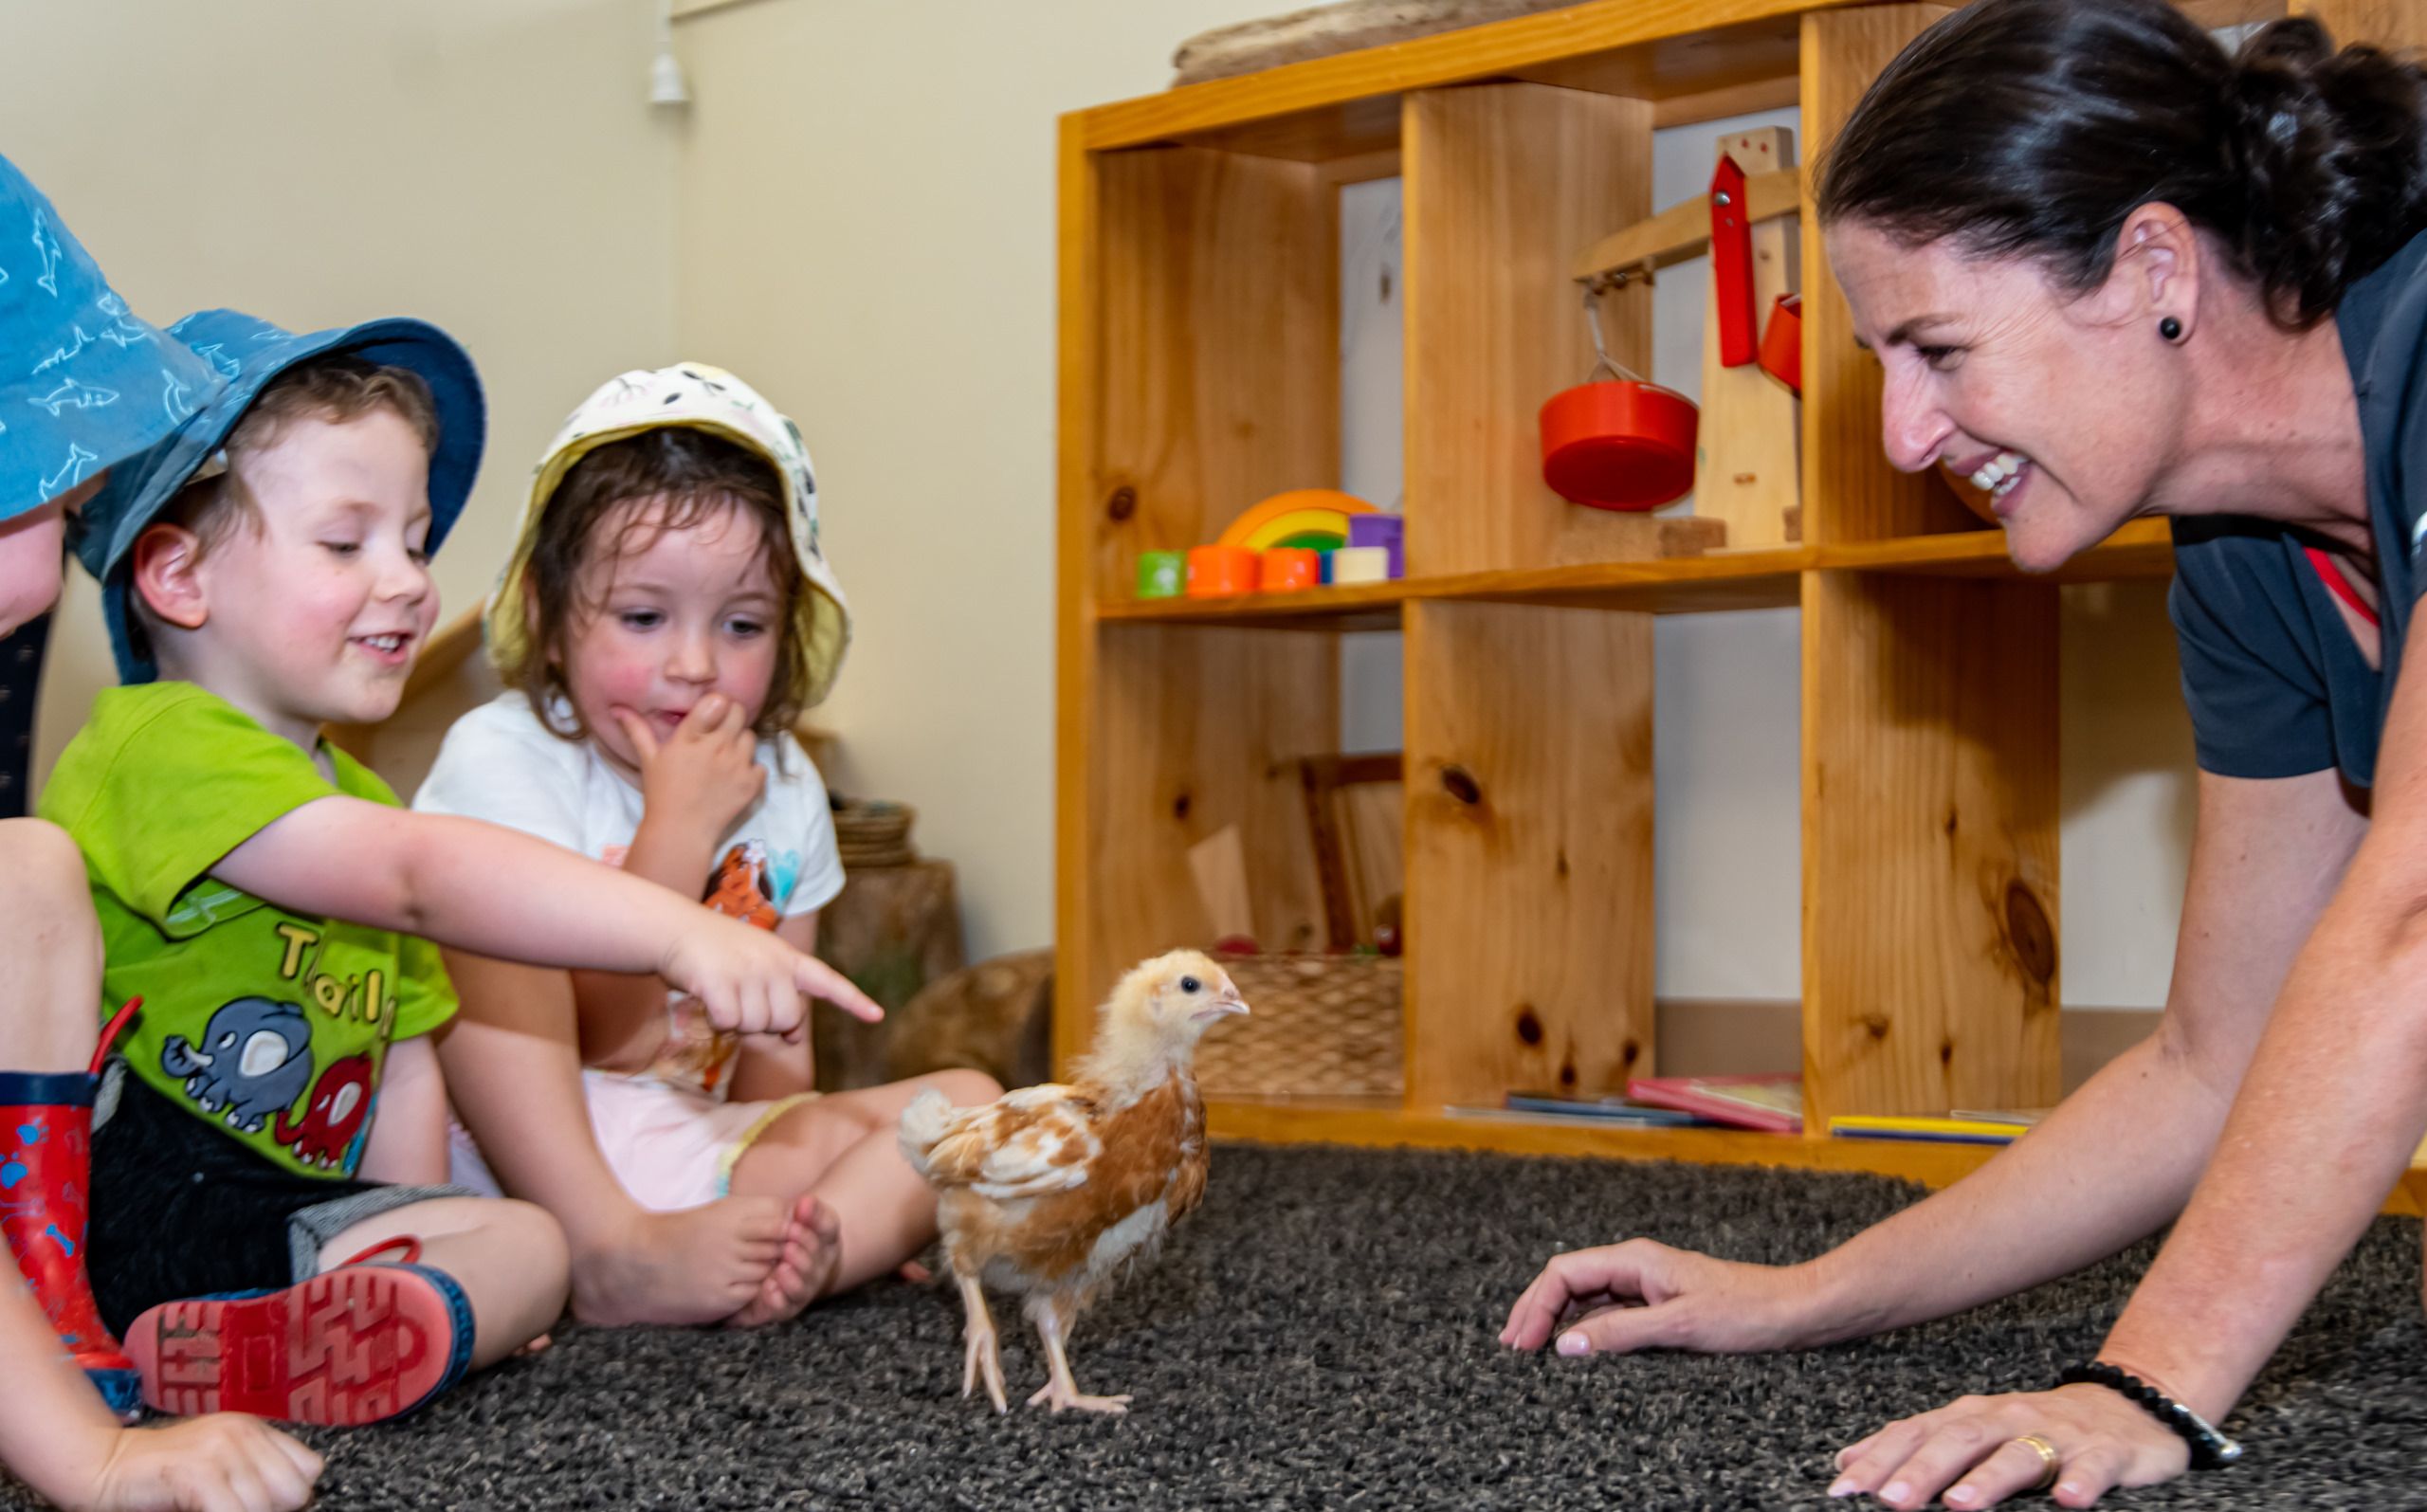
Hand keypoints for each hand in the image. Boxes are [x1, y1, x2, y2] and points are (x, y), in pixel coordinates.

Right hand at [76, 1414, 323, 1511]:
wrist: (103, 1466)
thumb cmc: (161, 1478)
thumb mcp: (220, 1465)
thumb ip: (257, 1475)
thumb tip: (296, 1501)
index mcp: (254, 1429)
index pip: (309, 1470)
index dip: (289, 1497)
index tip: (261, 1505)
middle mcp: (244, 1432)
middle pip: (294, 1492)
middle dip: (269, 1511)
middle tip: (229, 1508)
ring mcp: (221, 1449)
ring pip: (264, 1507)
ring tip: (209, 1509)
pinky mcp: (197, 1471)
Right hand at [614, 694, 765, 847]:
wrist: (681, 831)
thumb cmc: (662, 793)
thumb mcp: (648, 759)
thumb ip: (637, 729)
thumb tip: (618, 708)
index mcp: (690, 739)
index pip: (716, 701)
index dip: (716, 703)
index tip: (711, 712)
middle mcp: (716, 748)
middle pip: (738, 712)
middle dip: (730, 717)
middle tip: (720, 732)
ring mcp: (736, 765)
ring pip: (750, 736)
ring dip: (740, 743)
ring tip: (725, 757)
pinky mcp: (751, 784)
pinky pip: (760, 764)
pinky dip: (751, 769)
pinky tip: (734, 777)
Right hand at [658, 910, 882, 1039]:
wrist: (674, 927)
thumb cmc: (715, 953)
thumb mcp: (755, 964)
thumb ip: (778, 995)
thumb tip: (792, 1037)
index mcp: (787, 958)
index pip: (827, 981)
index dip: (853, 1001)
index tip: (877, 1016)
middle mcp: (773, 963)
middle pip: (786, 1020)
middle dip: (763, 1022)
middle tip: (739, 998)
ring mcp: (748, 971)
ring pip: (756, 1026)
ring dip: (736, 1021)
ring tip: (722, 992)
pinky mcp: (720, 982)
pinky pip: (730, 1023)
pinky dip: (717, 1020)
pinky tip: (707, 999)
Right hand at [1499, 1238, 1820, 1355]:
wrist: (1794, 1310)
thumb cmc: (1746, 1311)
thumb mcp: (1680, 1326)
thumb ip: (1621, 1333)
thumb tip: (1565, 1345)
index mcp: (1635, 1259)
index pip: (1565, 1273)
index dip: (1536, 1306)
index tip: (1524, 1343)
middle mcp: (1635, 1266)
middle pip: (1567, 1280)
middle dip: (1534, 1309)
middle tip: (1512, 1346)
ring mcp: (1646, 1284)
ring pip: (1584, 1296)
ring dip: (1554, 1318)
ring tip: (1530, 1348)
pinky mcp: (1659, 1303)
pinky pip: (1607, 1311)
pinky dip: (1582, 1327)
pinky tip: (1572, 1346)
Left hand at [1828, 1383, 2189, 1508]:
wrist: (2129, 1404)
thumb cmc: (2036, 1427)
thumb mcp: (1973, 1432)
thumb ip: (1916, 1446)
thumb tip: (1847, 1460)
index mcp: (1970, 1416)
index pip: (1915, 1434)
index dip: (1878, 1459)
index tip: (1843, 1487)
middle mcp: (2007, 1418)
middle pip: (1957, 1441)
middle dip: (1920, 1471)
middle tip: (1889, 1500)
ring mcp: (2057, 1433)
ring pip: (2018, 1454)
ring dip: (1987, 1479)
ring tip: (1959, 1505)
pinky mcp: (2105, 1453)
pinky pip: (2091, 1466)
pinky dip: (2079, 1481)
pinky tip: (2067, 1501)